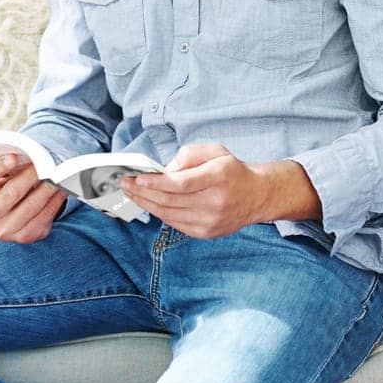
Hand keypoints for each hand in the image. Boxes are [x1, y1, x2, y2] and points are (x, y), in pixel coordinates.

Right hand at [0, 151, 67, 243]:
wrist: (6, 213)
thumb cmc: (1, 185)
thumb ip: (5, 164)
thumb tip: (30, 156)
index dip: (0, 167)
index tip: (15, 156)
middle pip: (12, 192)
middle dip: (31, 175)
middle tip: (45, 162)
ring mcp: (4, 231)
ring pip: (32, 205)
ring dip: (48, 187)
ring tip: (59, 174)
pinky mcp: (24, 237)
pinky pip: (44, 216)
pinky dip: (56, 200)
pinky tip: (62, 189)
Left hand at [120, 143, 275, 238]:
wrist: (256, 196)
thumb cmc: (232, 170)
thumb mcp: (216, 150)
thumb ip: (189, 154)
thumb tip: (165, 170)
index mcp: (218, 177)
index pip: (180, 183)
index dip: (155, 182)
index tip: (137, 178)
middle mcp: (215, 201)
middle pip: (170, 200)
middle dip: (143, 192)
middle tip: (125, 183)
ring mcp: (210, 221)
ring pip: (169, 214)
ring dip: (146, 203)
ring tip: (132, 193)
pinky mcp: (206, 232)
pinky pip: (175, 224)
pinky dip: (159, 213)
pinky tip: (149, 203)